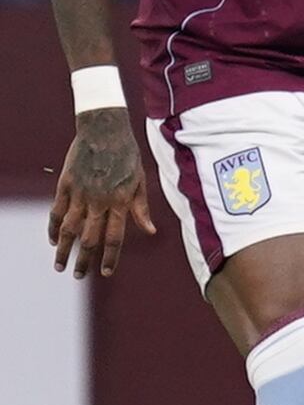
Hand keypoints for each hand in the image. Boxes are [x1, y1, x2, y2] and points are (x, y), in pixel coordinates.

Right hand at [47, 107, 154, 277]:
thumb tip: (150, 231)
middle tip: (79, 275)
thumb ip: (141, 208)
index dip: (110, 257)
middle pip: (89, 238)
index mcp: (120, 202)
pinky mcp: (65, 184)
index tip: (106, 273)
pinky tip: (52, 239)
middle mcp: (99, 201)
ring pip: (69, 229)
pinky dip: (53, 227)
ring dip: (63, 249)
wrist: (105, 129)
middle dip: (85, 260)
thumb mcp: (140, 180)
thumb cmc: (128, 155)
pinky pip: (56, 211)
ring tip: (59, 265)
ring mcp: (80, 193)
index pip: (115, 237)